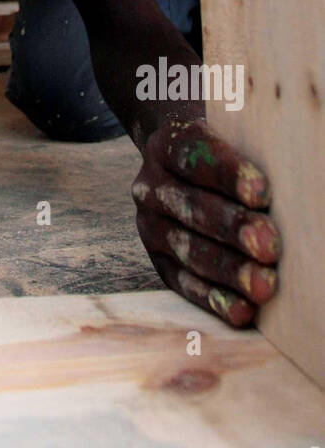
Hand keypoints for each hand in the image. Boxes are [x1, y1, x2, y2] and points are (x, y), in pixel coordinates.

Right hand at [132, 119, 279, 326]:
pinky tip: (242, 310)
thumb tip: (297, 173)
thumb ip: (254, 149)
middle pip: (191, 206)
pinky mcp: (159, 261)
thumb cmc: (229, 152)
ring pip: (188, 249)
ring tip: (263, 285)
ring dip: (228, 270)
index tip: (262, 192)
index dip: (228, 174)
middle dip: (233, 228)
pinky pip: (184, 284)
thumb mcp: (232, 137)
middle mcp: (150, 185)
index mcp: (167, 145)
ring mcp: (151, 226)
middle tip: (270, 246)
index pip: (194, 154)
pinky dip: (214, 299)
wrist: (186, 167)